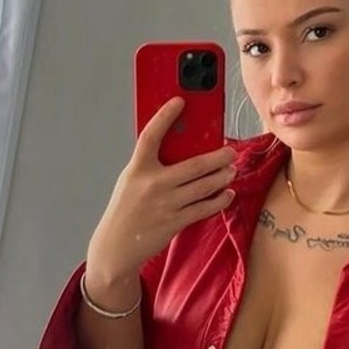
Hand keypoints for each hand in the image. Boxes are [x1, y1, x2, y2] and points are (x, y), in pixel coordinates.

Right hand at [87, 97, 235, 281]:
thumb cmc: (126, 210)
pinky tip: (227, 194)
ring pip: (204, 186)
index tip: (179, 101)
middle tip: (230, 151)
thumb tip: (182, 150)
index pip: (151, 135)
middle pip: (194, 165)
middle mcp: (152, 184)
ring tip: (231, 170)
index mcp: (137, 169)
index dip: (165, 116)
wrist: (116, 246)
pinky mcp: (175, 221)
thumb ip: (150, 167)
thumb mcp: (131, 182)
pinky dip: (219, 200)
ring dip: (222, 177)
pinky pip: (204, 208)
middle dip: (217, 157)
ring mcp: (165, 204)